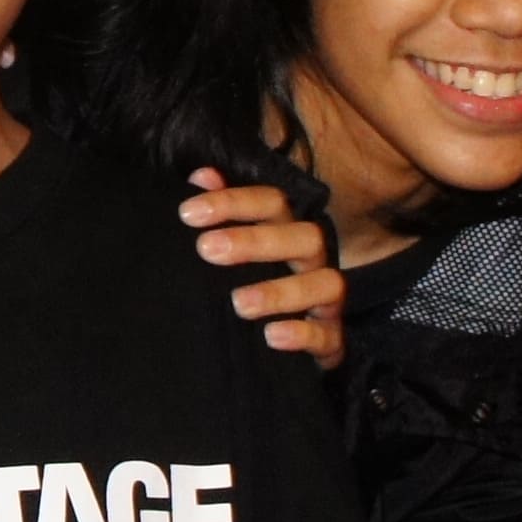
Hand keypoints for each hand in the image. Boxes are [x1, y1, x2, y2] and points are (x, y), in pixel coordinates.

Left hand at [184, 170, 344, 364]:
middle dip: (254, 241)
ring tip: (238, 303)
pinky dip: (303, 334)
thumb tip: (201, 176)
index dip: (233, 202)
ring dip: (280, 292)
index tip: (188, 213)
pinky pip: (328, 335)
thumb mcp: (236, 250)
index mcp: (289, 230)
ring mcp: (327, 299)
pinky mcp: (333, 339)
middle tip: (206, 249)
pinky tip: (271, 336)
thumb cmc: (254, 281)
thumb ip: (222, 212)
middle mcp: (313, 259)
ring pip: (324, 284)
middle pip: (301, 236)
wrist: (277, 345)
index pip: (271, 203)